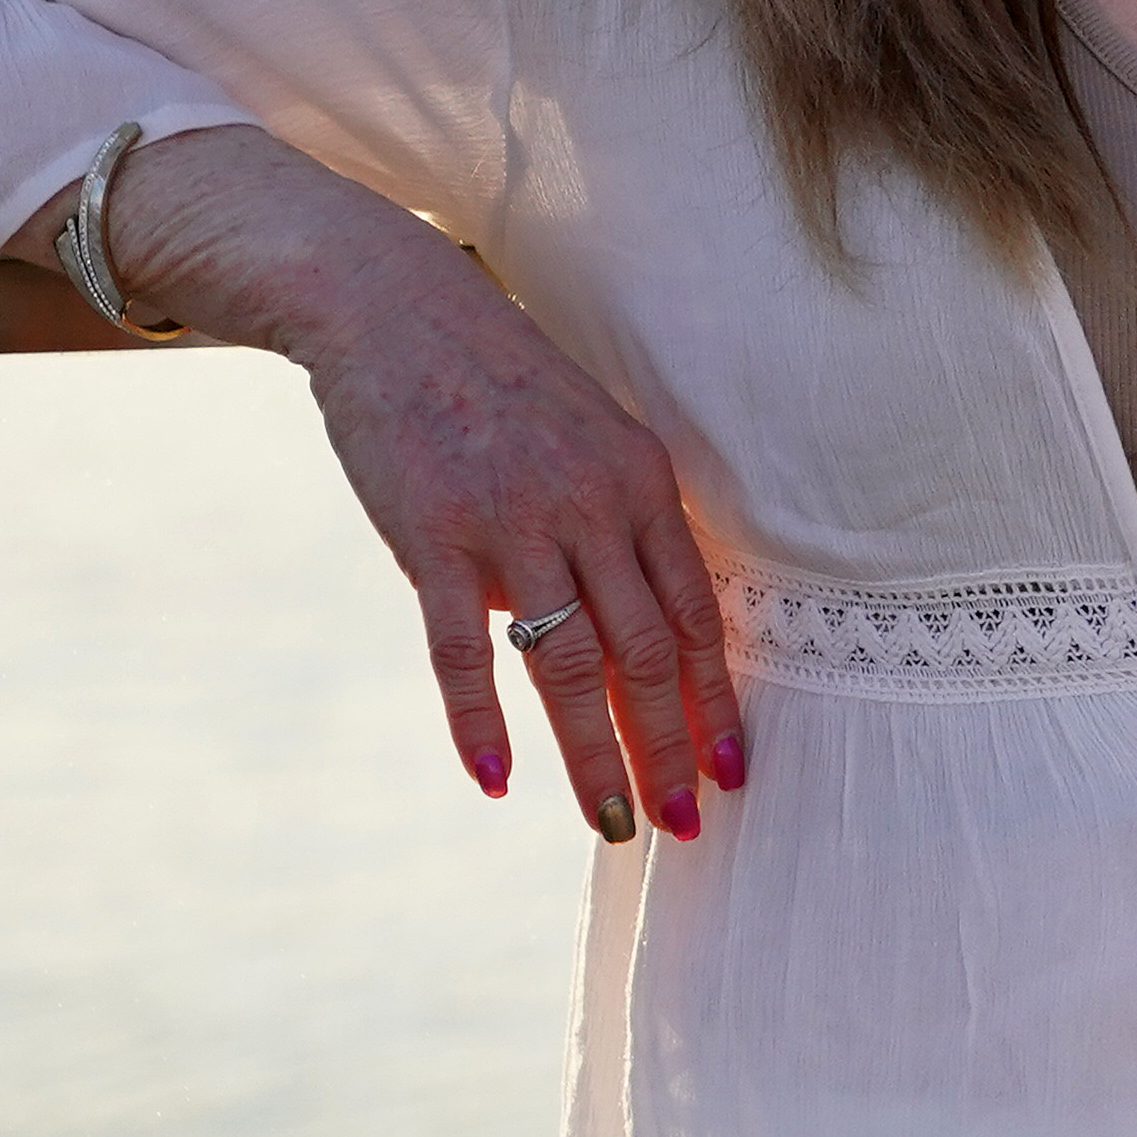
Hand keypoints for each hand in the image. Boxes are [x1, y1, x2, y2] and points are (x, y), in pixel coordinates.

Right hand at [71, 126, 741, 844]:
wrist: (399, 312)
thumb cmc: (504, 384)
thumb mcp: (591, 439)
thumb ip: (619, 525)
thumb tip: (633, 618)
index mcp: (643, 485)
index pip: (695, 617)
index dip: (718, 700)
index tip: (736, 770)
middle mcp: (592, 509)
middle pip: (646, 655)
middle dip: (671, 749)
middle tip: (688, 824)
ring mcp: (513, 527)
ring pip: (570, 667)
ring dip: (595, 756)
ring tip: (616, 824)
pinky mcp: (433, 540)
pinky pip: (461, 651)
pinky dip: (480, 722)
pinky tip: (497, 782)